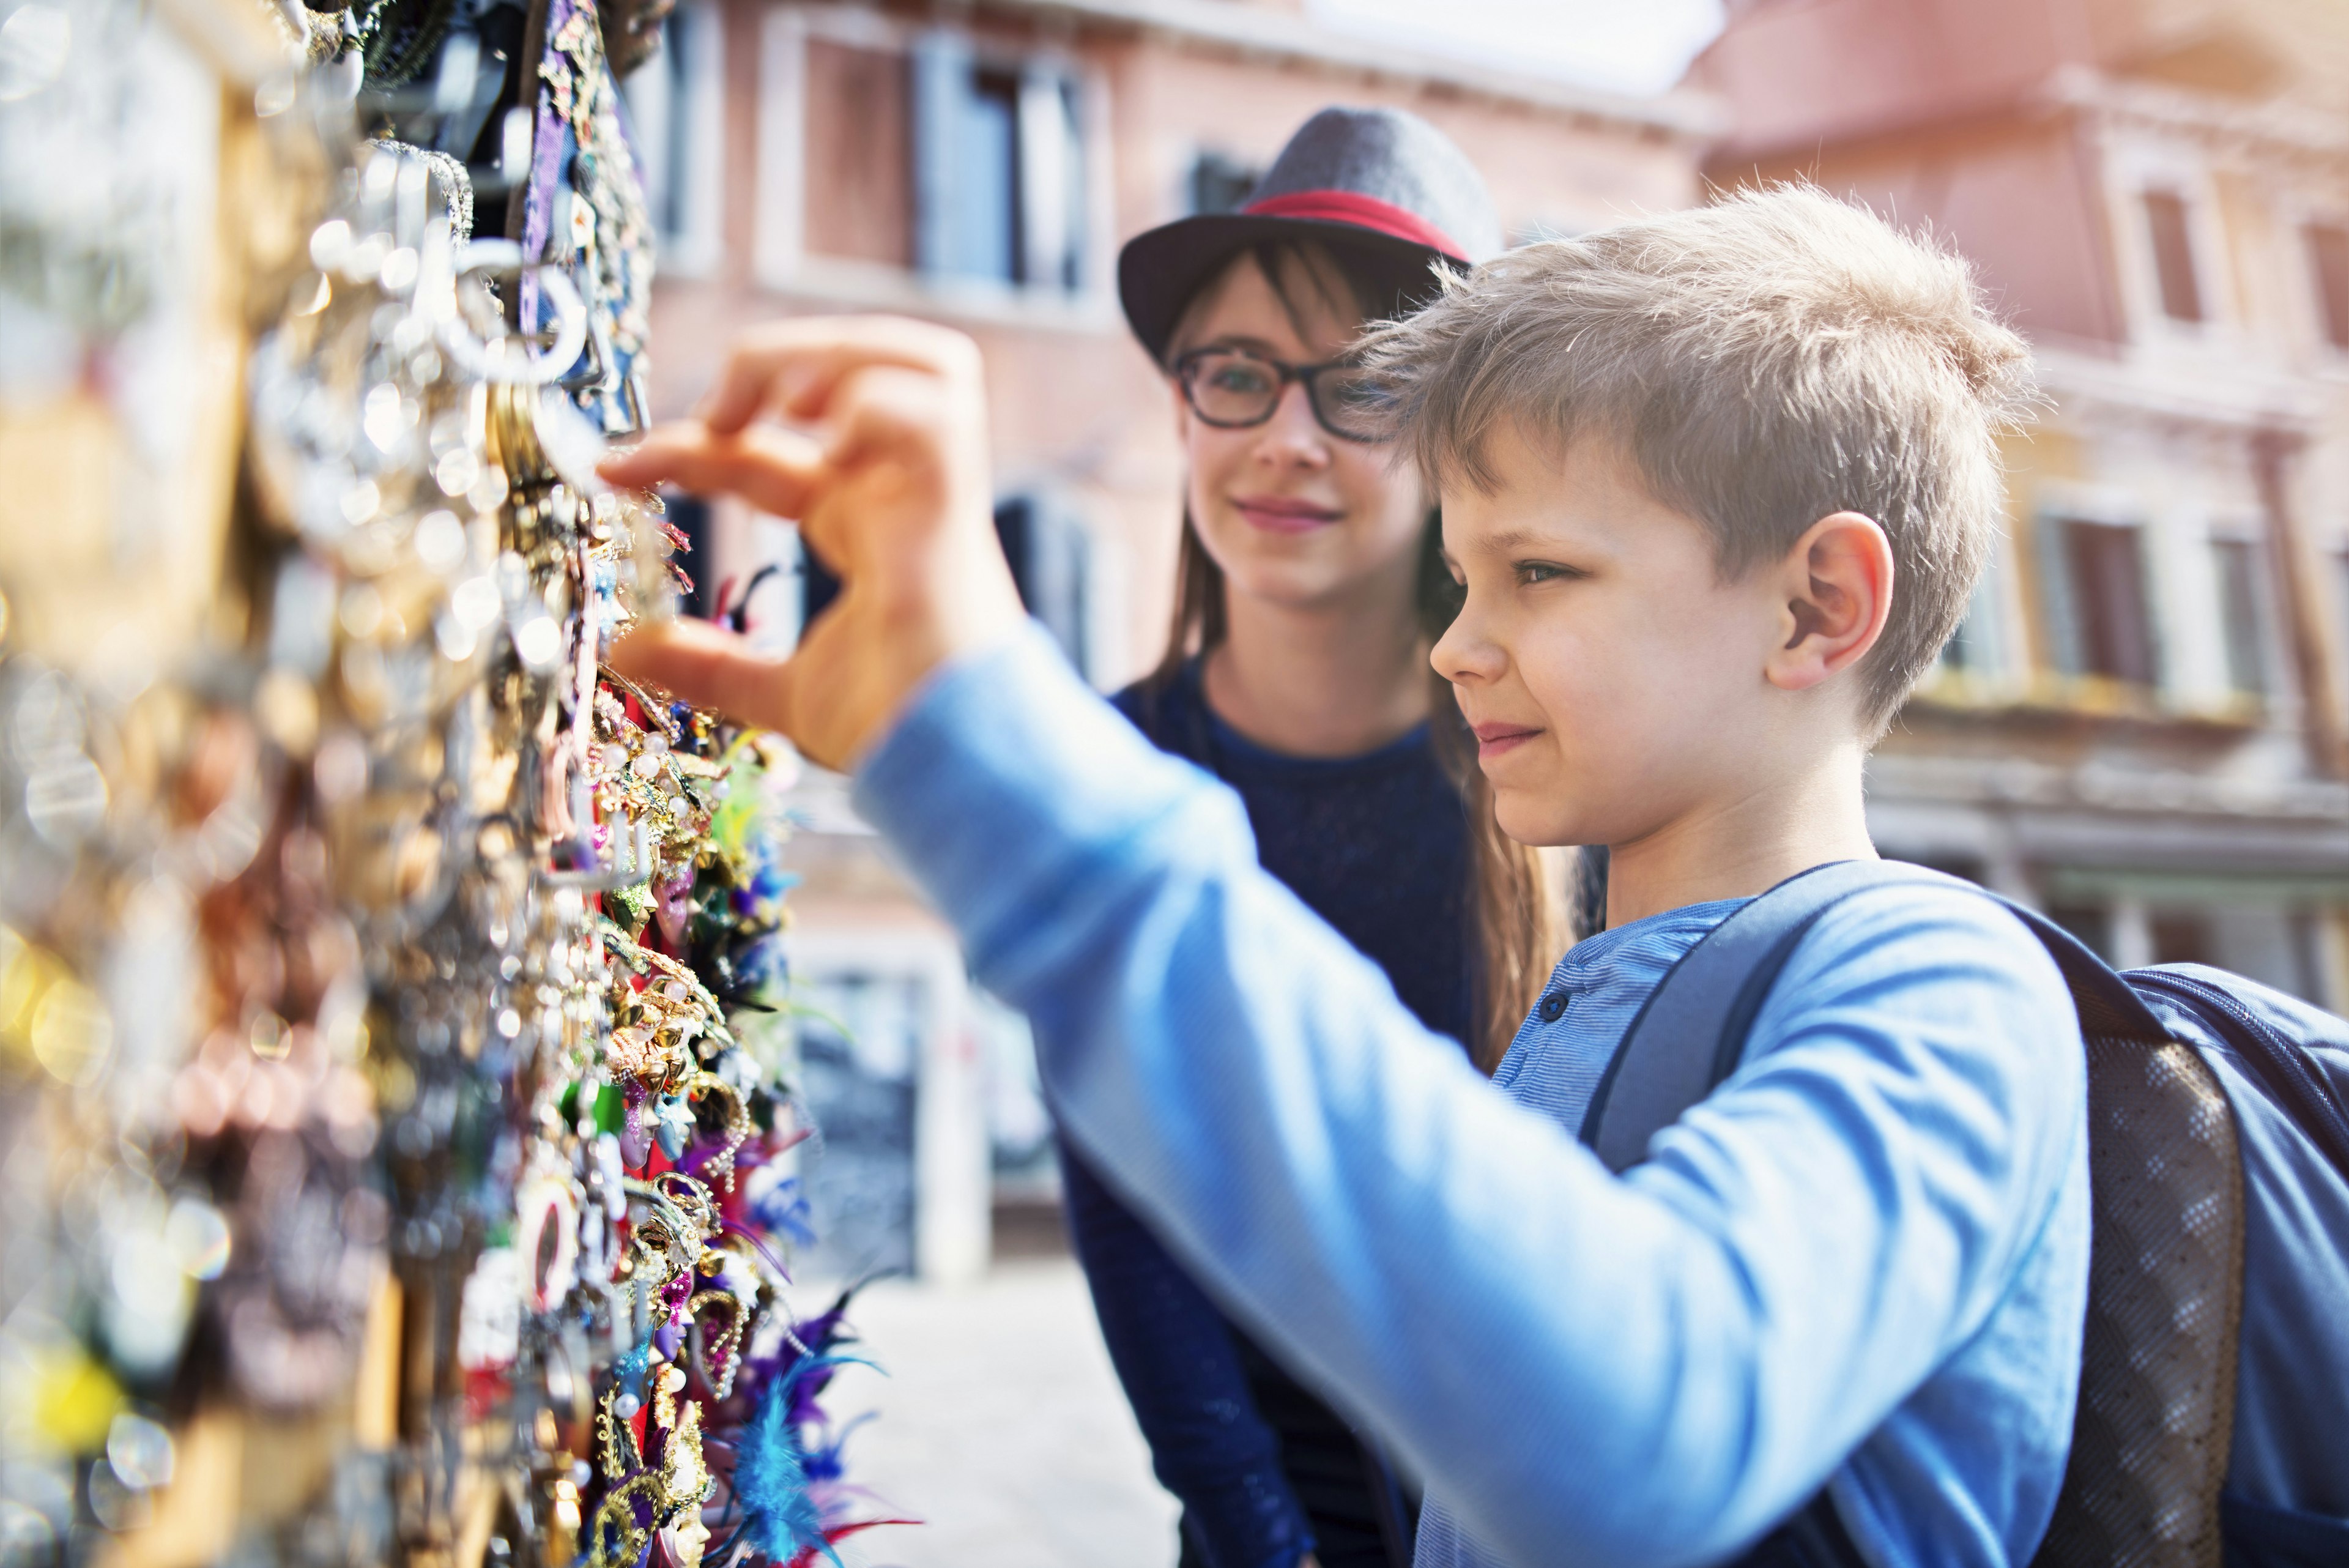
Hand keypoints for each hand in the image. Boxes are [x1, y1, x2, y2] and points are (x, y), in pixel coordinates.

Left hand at [597, 317, 1025, 769]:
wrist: (948, 763)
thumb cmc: (890, 729)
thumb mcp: (778, 691)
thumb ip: (709, 663)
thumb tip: (626, 648)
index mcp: (863, 525)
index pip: (767, 452)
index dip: (688, 447)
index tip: (612, 468)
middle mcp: (899, 493)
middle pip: (861, 367)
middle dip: (780, 358)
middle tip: (716, 412)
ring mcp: (933, 491)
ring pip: (919, 360)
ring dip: (838, 354)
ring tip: (778, 401)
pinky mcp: (953, 504)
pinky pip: (936, 406)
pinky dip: (876, 399)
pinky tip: (825, 437)